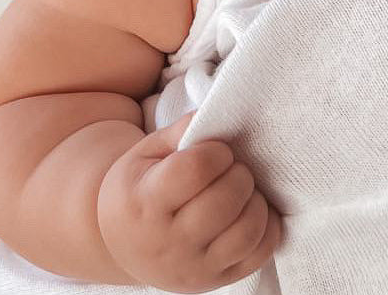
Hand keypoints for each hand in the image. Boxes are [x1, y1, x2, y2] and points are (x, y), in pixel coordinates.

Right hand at [97, 113, 282, 292]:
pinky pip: (260, 254)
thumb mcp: (148, 151)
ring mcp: (192, 269)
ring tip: (241, 192)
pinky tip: (250, 212)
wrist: (120, 242)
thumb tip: (224, 111)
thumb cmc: (141, 186)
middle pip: (226, 200)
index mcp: (145, 204)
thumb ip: (184, 129)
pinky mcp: (215, 281)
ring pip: (248, 230)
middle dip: (239, 173)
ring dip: (255, 201)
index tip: (216, 152)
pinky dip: (267, 228)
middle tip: (231, 169)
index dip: (216, 153)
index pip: (196, 170)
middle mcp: (167, 243)